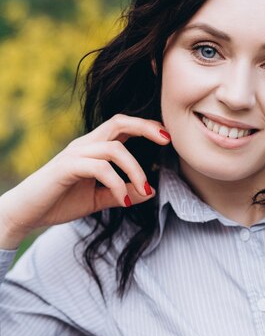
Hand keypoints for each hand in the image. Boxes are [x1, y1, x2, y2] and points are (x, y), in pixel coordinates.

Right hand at [0, 114, 170, 248]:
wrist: (26, 213)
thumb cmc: (59, 202)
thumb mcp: (97, 199)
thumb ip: (122, 192)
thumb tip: (150, 191)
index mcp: (92, 148)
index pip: (122, 127)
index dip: (145, 127)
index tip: (167, 138)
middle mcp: (84, 145)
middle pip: (119, 122)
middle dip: (146, 127)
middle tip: (167, 141)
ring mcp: (75, 154)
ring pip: (114, 148)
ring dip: (135, 169)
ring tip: (143, 189)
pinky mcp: (66, 167)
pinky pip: (99, 168)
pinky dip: (117, 184)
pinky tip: (123, 201)